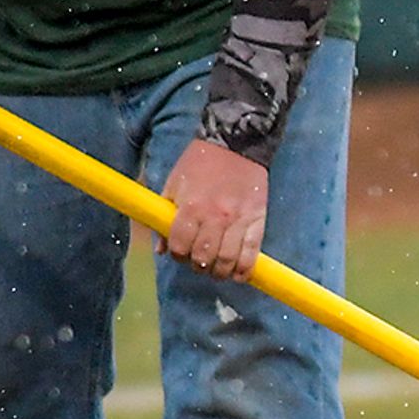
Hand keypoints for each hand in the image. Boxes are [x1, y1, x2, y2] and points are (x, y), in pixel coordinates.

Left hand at [159, 137, 271, 279]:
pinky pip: (251, 253)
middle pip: (203, 258)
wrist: (237, 144)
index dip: (176, 254)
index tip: (179, 252)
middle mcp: (215, 217)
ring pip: (227, 261)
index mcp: (191, 207)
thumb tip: (161, 249)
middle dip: (197, 265)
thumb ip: (165, 217)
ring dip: (218, 271)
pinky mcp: (257, 220)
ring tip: (215, 268)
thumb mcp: (174, 185)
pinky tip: (238, 274)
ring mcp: (238, 220)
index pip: (180, 246)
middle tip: (198, 261)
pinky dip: (244, 270)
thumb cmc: (200, 163)